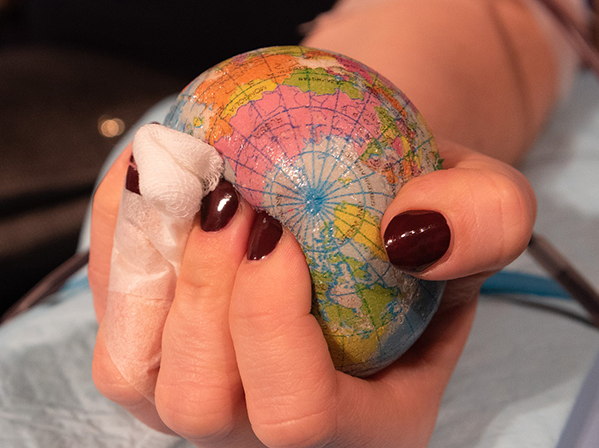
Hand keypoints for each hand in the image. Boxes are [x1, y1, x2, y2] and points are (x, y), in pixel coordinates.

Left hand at [88, 139, 534, 446]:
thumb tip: (405, 233)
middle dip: (202, 290)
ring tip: (186, 180)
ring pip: (134, 377)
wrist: (362, 199)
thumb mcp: (489, 200)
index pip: (300, 415)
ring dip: (148, 269)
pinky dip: (116, 248)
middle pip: (201, 405)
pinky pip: (109, 326)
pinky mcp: (156, 367)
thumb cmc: (422, 211)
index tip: (278, 223)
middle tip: (229, 194)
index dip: (271, 322)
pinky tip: (152, 178)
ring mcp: (207, 409)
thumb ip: (484, 218)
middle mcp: (277, 439)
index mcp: (372, 424)